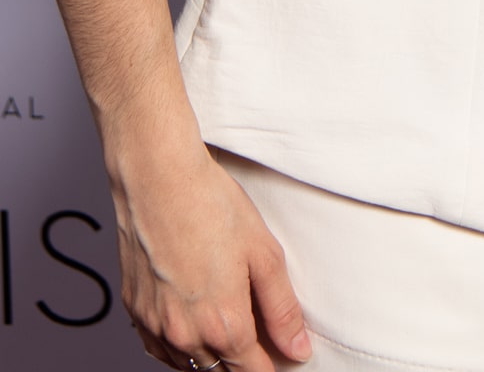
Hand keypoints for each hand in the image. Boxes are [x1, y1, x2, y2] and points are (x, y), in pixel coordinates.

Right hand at [109, 137, 310, 371]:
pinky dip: (179, 347)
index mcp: (223, 324)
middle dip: (242, 362)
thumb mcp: (264, 254)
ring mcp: (156, 327)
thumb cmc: (211, 207)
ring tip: (226, 322)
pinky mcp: (135, 313)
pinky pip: (159, 350)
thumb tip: (297, 349)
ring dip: (211, 356)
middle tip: (257, 334)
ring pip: (189, 365)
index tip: (280, 357)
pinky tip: (193, 322)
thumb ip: (282, 310)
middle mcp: (186, 335)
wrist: (159, 180)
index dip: (270, 366)